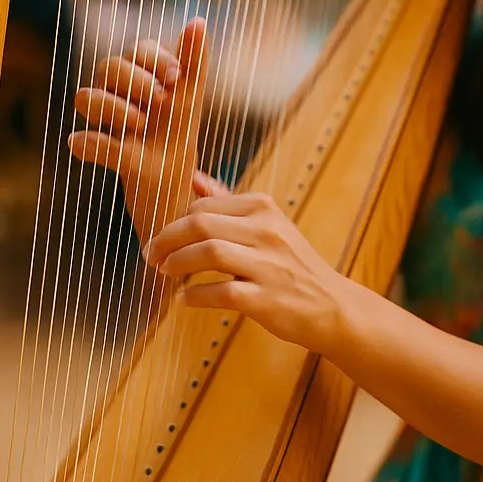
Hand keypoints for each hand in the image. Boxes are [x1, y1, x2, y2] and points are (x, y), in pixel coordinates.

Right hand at [68, 18, 208, 246]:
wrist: (173, 178)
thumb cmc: (178, 128)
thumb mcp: (191, 97)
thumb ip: (194, 61)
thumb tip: (199, 20)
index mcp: (142, 74)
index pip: (139, 49)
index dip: (155, 59)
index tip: (176, 77)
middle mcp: (116, 92)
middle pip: (109, 66)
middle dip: (135, 80)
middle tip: (160, 100)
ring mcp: (104, 120)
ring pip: (85, 97)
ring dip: (113, 107)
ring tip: (140, 123)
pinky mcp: (97, 150)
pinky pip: (81, 141)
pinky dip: (91, 142)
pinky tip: (99, 145)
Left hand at [145, 173, 351, 356]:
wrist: (331, 304)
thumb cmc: (292, 264)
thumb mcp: (266, 223)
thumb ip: (228, 200)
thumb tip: (193, 177)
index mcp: (263, 206)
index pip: (203, 205)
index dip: (174, 222)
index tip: (160, 239)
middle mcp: (266, 230)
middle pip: (201, 223)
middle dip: (166, 239)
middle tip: (151, 255)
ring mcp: (268, 264)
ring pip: (209, 252)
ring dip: (177, 263)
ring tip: (165, 272)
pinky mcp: (266, 298)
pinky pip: (220, 292)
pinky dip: (195, 295)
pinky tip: (185, 299)